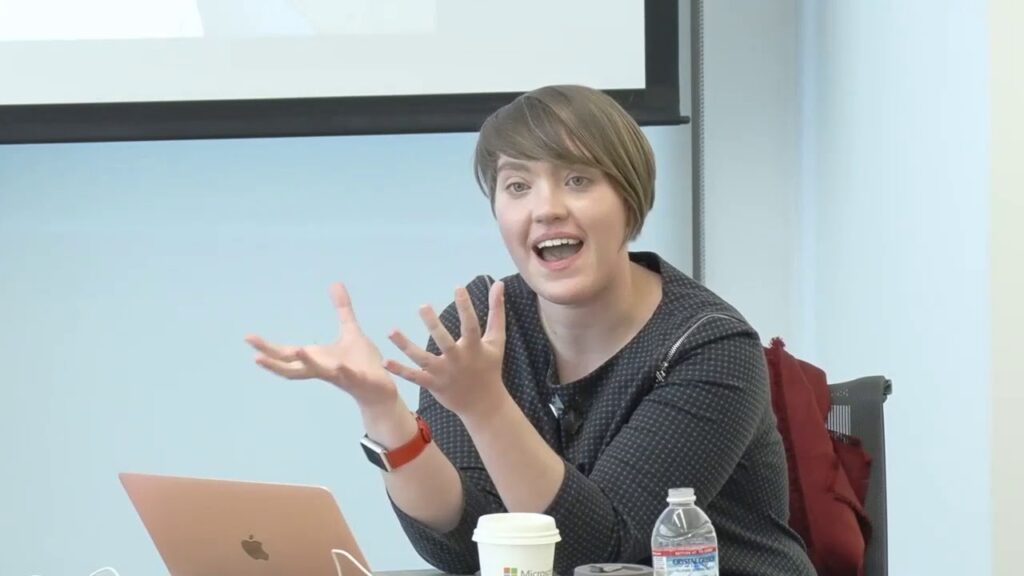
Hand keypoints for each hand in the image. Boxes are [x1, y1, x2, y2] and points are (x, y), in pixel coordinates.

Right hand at [245, 282, 397, 410]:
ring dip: (308, 362)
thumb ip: (342, 309)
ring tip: (297, 350)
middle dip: (274, 361)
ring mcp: (341, 376)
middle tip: (254, 355)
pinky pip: (350, 377)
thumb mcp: (351, 331)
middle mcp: (324, 369)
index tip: (247, 337)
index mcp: (318, 358)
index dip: (267, 347)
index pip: (286, 354)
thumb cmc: (363, 362)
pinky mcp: (360, 380)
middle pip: (293, 368)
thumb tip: (334, 282)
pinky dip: (345, 372)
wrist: (382, 389)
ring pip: (320, 372)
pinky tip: (340, 366)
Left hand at [384, 281, 508, 419]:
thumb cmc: (489, 367)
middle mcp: (458, 360)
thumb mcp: (496, 340)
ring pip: (422, 359)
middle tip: (422, 306)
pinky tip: (385, 361)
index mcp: (474, 348)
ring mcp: (443, 373)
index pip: (470, 324)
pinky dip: (400, 370)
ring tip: (391, 331)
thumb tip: (499, 283)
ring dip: (406, 346)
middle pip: (444, 341)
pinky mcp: (433, 384)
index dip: (465, 307)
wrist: (484, 403)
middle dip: (433, 325)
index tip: (458, 287)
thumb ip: (496, 311)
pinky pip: (414, 376)